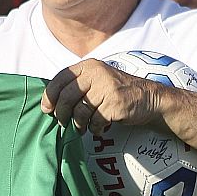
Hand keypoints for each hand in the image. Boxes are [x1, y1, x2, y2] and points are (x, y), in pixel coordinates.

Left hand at [41, 58, 161, 135]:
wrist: (149, 98)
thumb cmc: (117, 92)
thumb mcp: (97, 80)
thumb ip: (77, 86)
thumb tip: (50, 103)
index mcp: (89, 66)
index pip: (60, 78)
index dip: (50, 95)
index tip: (47, 108)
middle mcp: (97, 73)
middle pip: (67, 97)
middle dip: (62, 114)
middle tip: (63, 123)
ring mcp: (106, 87)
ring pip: (80, 112)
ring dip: (79, 124)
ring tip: (82, 128)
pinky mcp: (115, 103)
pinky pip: (95, 121)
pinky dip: (94, 129)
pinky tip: (100, 128)